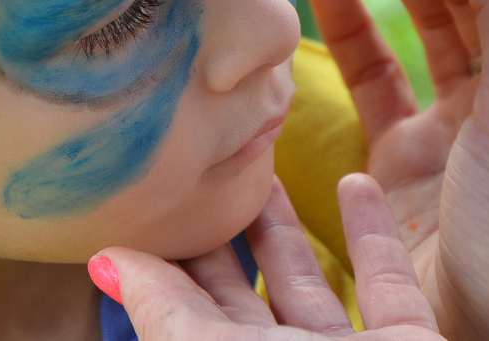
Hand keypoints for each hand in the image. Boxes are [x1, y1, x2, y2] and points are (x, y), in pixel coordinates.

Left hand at [92, 174, 445, 339]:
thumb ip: (160, 311)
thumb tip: (102, 262)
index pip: (186, 314)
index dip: (169, 264)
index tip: (157, 206)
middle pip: (244, 296)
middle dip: (224, 238)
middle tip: (208, 179)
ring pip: (308, 282)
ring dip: (288, 228)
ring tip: (268, 174)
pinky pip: (386, 278)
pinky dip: (371, 230)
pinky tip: (356, 180)